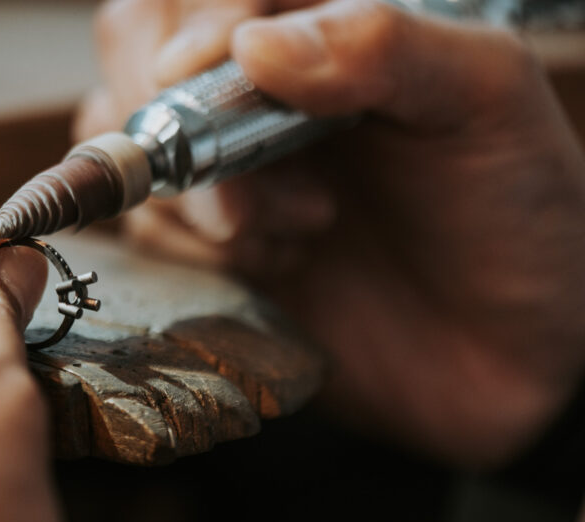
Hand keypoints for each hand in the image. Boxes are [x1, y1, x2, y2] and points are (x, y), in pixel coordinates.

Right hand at [81, 0, 584, 463]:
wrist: (512, 359)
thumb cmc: (521, 219)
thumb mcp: (485, 104)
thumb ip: (382, 46)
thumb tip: (254, 43)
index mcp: (329, 32)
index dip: (192, 23)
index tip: (195, 73)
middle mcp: (262, 93)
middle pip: (137, 49)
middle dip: (175, 121)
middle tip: (247, 188)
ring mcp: (227, 169)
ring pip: (127, 143)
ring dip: (196, 198)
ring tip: (302, 229)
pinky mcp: (208, 245)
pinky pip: (141, 227)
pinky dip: (191, 251)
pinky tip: (276, 264)